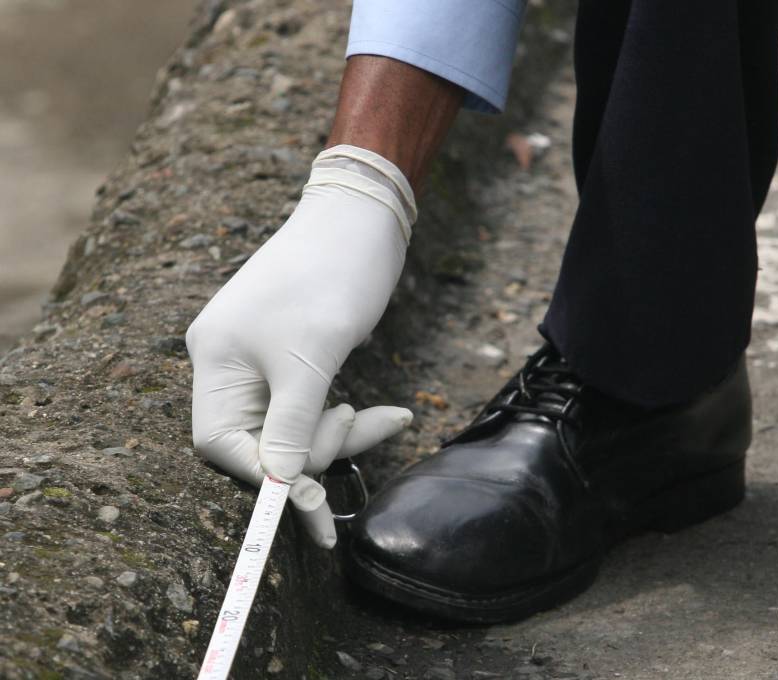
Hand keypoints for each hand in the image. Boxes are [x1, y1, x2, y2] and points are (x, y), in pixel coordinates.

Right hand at [186, 145, 416, 547]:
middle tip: (363, 422)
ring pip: (296, 430)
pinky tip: (391, 414)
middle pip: (263, 442)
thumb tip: (281, 487)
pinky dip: (348, 418)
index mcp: (217, 360)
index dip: (266, 478)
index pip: (221, 444)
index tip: (311, 505)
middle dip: (317, 447)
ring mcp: (264, 363)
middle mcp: (231, 365)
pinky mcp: (297, 361)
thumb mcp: (312, 356)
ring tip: (386, 416)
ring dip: (341, 433)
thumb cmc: (334, 275)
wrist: (365, 217)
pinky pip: (315, 409)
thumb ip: (293, 425)